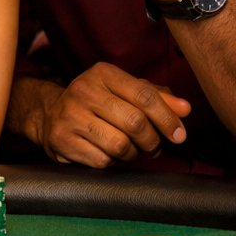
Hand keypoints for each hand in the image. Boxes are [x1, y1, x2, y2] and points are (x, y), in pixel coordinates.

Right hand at [35, 63, 191, 167]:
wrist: (50, 115)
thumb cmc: (97, 103)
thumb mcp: (124, 92)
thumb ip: (157, 98)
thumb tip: (185, 109)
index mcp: (103, 73)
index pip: (144, 95)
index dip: (167, 117)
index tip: (179, 134)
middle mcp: (83, 90)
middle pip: (135, 122)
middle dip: (152, 140)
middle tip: (154, 146)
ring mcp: (70, 116)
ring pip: (120, 145)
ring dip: (133, 154)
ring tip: (131, 149)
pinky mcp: (61, 140)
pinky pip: (102, 161)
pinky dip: (112, 162)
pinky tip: (108, 153)